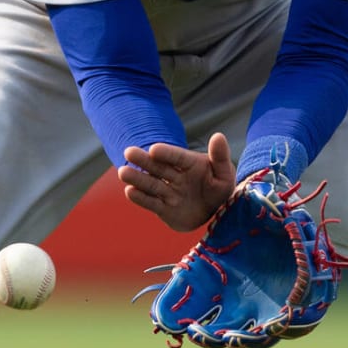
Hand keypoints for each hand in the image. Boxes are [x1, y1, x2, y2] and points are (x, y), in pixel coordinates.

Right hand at [118, 132, 236, 231]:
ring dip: (138, 178)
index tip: (154, 150)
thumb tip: (218, 136)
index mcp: (189, 163)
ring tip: (123, 172)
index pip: (177, 157)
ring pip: (152, 184)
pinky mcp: (164, 209)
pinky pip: (152, 203)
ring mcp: (168, 192)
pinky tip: (129, 191)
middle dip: (144, 161)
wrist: (213, 211)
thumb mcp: (224, 173)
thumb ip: (220, 156)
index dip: (166, 153)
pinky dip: (141, 198)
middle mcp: (175, 176)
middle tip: (128, 152)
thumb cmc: (219, 188)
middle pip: (158, 167)